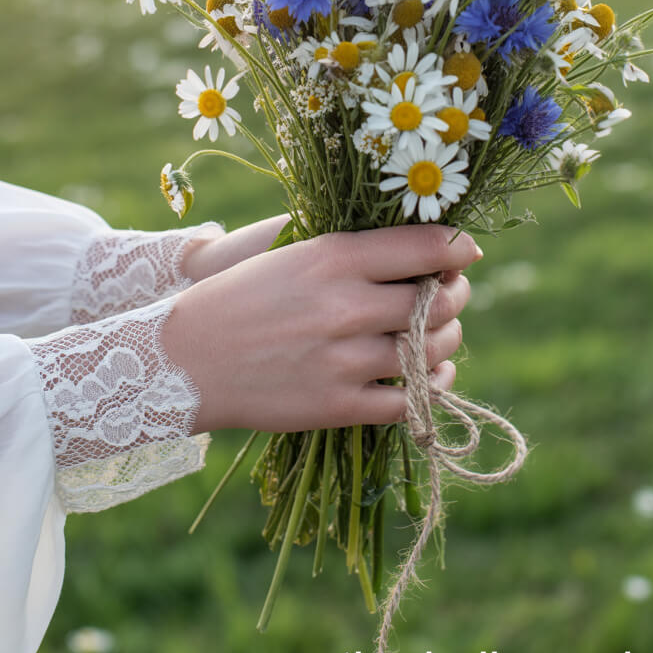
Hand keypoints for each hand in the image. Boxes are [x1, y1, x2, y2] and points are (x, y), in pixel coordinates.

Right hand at [161, 224, 480, 432]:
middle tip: (452, 293)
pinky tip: (431, 375)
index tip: (464, 252)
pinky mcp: (339, 404)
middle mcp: (346, 305)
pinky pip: (413, 400)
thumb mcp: (295, 253)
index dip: (459, 248)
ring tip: (439, 334)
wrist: (188, 358)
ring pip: (432, 350)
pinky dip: (433, 386)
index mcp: (335, 256)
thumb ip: (357, 251)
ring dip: (447, 340)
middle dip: (456, 295)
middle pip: (440, 301)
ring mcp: (344, 359)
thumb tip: (428, 248)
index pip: (428, 247)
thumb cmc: (244, 296)